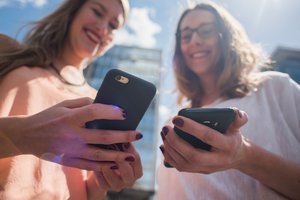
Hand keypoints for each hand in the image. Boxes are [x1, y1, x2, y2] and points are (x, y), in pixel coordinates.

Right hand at [4, 97, 142, 169]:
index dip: (111, 112)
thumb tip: (105, 104)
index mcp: (69, 117)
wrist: (26, 135)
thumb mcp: (63, 105)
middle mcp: (71, 135)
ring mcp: (70, 150)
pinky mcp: (68, 160)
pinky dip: (104, 165)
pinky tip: (115, 163)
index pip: (94, 112)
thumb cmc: (48, 116)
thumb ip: (84, 103)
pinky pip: (89, 165)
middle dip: (123, 136)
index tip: (125, 113)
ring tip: (132, 153)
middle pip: (102, 137)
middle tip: (139, 134)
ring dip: (117, 155)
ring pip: (99, 155)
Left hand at [88, 143, 142, 198]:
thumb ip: (124, 144)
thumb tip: (121, 130)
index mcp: (137, 172)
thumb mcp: (122, 150)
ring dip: (107, 164)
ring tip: (101, 152)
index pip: (136, 160)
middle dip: (120, 159)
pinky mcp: (105, 188)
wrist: (102, 170)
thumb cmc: (114, 154)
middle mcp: (129, 181)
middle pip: (127, 172)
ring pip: (113, 177)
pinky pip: (101, 180)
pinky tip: (93, 161)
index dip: (130, 149)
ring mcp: (117, 186)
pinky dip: (98, 171)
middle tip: (112, 146)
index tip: (124, 140)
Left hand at [160, 108, 247, 172]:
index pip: (208, 136)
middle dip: (176, 141)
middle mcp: (218, 160)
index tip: (176, 118)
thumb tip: (236, 113)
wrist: (238, 156)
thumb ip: (239, 117)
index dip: (191, 128)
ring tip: (164, 133)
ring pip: (184, 163)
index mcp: (228, 146)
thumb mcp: (237, 126)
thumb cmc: (233, 136)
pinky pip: (181, 167)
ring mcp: (208, 168)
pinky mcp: (199, 171)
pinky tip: (164, 145)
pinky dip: (169, 156)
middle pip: (193, 155)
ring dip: (170, 148)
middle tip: (166, 128)